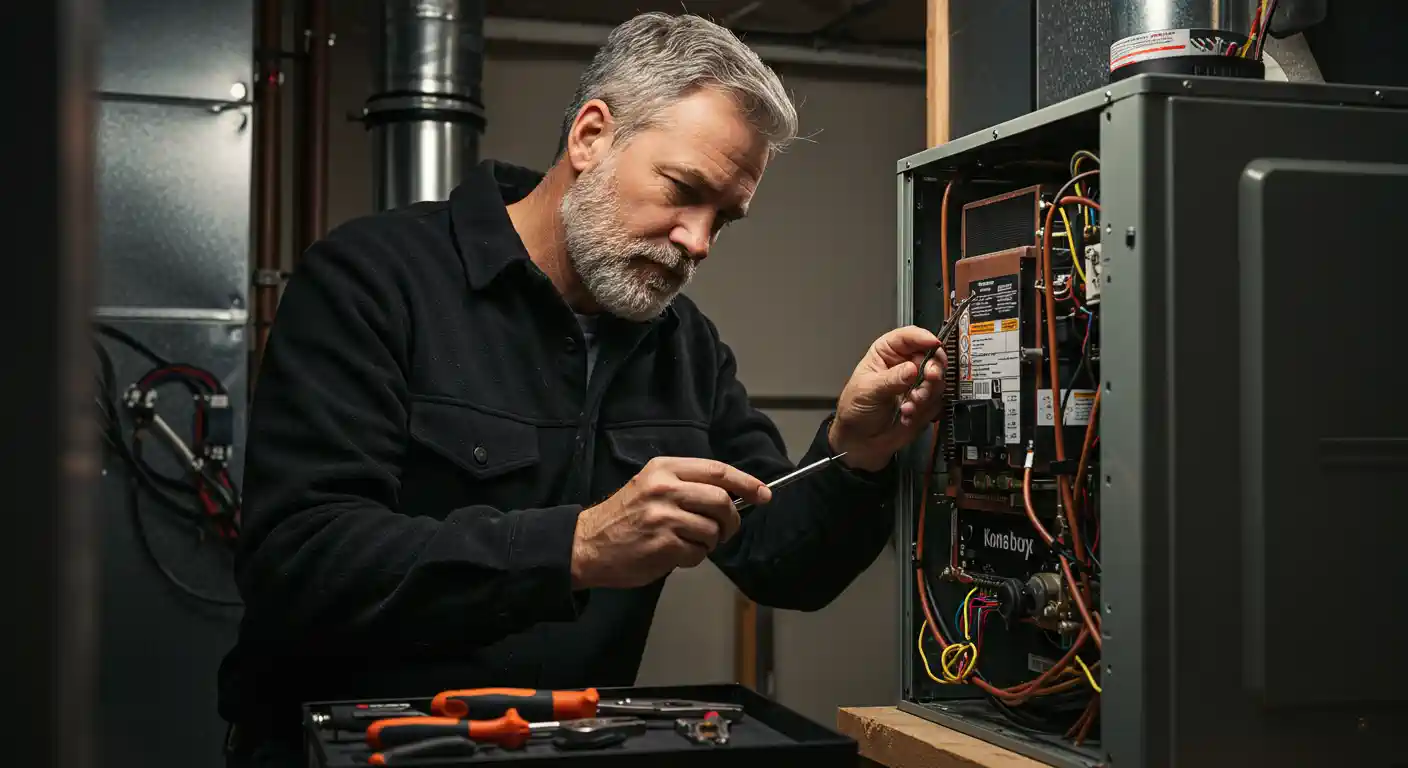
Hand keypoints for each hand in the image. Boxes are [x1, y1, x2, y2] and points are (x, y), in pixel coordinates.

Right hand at [570, 457, 771, 589]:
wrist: (586, 544)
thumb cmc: (623, 517)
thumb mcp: (651, 485)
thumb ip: (687, 485)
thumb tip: (732, 495)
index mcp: (664, 469)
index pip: (717, 470)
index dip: (747, 483)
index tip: (764, 494)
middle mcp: (665, 489)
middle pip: (721, 501)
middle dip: (730, 520)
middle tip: (723, 530)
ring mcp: (664, 517)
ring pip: (713, 530)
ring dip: (709, 542)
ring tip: (688, 542)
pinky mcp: (663, 545)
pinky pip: (698, 553)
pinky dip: (693, 557)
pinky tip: (674, 554)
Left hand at [829, 326, 948, 471]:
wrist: (860, 441)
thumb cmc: (855, 409)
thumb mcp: (868, 390)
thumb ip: (891, 380)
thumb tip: (912, 369)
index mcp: (887, 353)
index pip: (909, 337)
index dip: (923, 337)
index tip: (934, 344)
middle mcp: (905, 365)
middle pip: (931, 355)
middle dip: (933, 367)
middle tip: (929, 378)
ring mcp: (916, 384)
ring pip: (937, 379)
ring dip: (927, 392)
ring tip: (910, 404)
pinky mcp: (925, 403)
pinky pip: (936, 401)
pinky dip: (925, 409)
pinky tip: (907, 415)